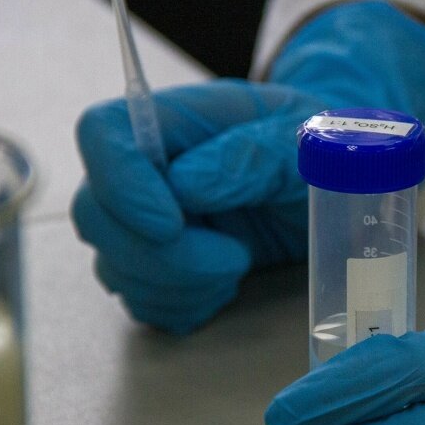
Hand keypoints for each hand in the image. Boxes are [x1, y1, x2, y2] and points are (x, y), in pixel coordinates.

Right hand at [72, 0, 424, 332]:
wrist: (328, 181)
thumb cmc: (315, 147)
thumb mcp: (304, 140)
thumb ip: (252, 154)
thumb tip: (185, 183)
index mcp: (176, 119)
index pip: (102, 134)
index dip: (120, 184)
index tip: (172, 225)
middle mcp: (146, 168)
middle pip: (95, 214)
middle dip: (163, 256)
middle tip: (235, 259)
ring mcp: (144, 220)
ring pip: (114, 266)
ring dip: (178, 285)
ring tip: (238, 265)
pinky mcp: (158, 264)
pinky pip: (140, 299)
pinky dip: (182, 305)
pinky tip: (223, 287)